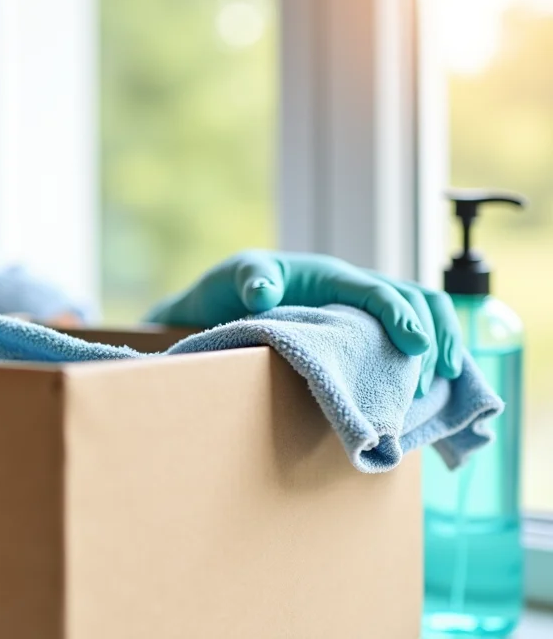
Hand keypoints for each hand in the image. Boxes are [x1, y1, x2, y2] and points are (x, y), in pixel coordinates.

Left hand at [144, 250, 463, 396]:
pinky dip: (426, 356)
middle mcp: (354, 289)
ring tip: (441, 384)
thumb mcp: (235, 277)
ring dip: (440, 345)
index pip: (378, 292)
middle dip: (434, 336)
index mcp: (330, 276)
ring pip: (420, 316)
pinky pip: (404, 336)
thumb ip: (251, 280)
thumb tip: (263, 293)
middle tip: (434, 379)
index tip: (418, 348)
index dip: (401, 317)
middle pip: (415, 301)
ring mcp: (362, 309)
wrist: (223, 298)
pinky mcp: (362, 330)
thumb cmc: (229, 285)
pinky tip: (432, 388)